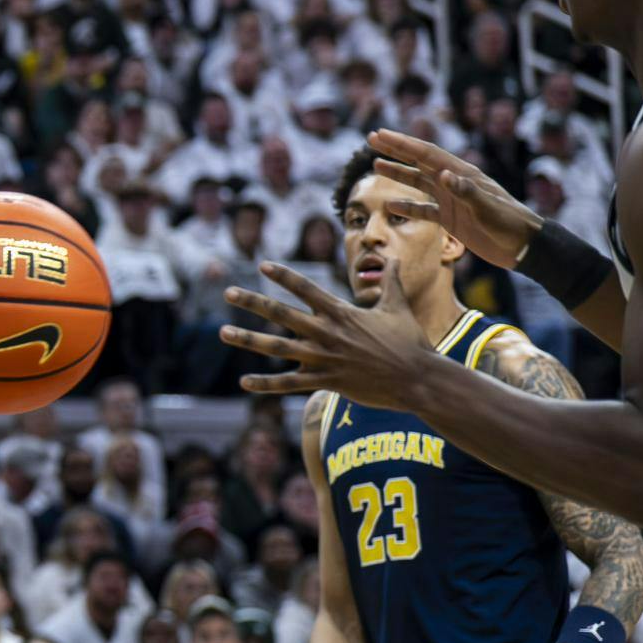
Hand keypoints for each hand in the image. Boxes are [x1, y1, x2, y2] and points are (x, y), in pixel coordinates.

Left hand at [223, 258, 434, 406]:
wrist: (418, 379)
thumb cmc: (410, 342)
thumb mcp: (398, 307)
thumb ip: (391, 282)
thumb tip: (395, 258)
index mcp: (341, 312)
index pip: (305, 288)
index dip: (283, 276)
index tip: (262, 265)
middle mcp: (327, 333)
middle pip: (281, 314)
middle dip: (252, 302)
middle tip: (227, 292)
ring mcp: (324, 358)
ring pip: (277, 348)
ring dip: (248, 340)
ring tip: (223, 332)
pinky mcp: (326, 381)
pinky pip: (289, 384)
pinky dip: (266, 384)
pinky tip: (243, 382)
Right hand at [367, 130, 540, 270]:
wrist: (523, 246)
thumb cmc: (509, 223)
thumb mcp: (487, 207)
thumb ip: (465, 191)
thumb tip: (443, 174)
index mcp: (462, 174)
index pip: (426, 154)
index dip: (403, 143)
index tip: (381, 134)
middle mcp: (454, 182)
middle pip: (418, 162)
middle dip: (395, 150)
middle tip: (371, 138)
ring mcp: (451, 200)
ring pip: (418, 183)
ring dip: (398, 174)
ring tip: (375, 165)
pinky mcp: (451, 219)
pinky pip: (424, 211)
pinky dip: (407, 208)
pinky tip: (391, 206)